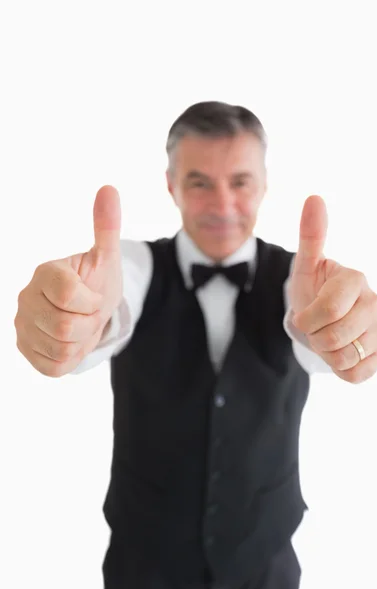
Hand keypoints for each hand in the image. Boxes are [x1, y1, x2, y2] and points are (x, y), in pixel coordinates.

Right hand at [14, 185, 122, 376]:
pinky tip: (70, 342)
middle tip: (88, 314)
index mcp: (45, 272)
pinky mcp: (25, 350)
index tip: (93, 297)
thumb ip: (106, 226)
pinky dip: (72, 357)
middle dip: (88, 324)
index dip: (91, 302)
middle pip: (65, 328)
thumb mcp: (106, 258)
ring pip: (61, 349)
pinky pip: (55, 366)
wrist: (89, 313)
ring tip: (80, 326)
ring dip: (82, 342)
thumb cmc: (97, 283)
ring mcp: (22, 326)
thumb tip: (109, 189)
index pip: (69, 296)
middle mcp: (26, 297)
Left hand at [288, 195, 376, 382]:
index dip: (308, 319)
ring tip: (328, 338)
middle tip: (316, 327)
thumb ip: (310, 235)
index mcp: (355, 279)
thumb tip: (314, 197)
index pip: (329, 309)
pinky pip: (355, 374)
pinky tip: (341, 351)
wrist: (321, 321)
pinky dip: (340, 368)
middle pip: (334, 338)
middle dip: (314, 337)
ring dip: (326, 354)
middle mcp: (375, 302)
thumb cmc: (313, 290)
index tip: (306, 314)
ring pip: (344, 358)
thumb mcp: (305, 267)